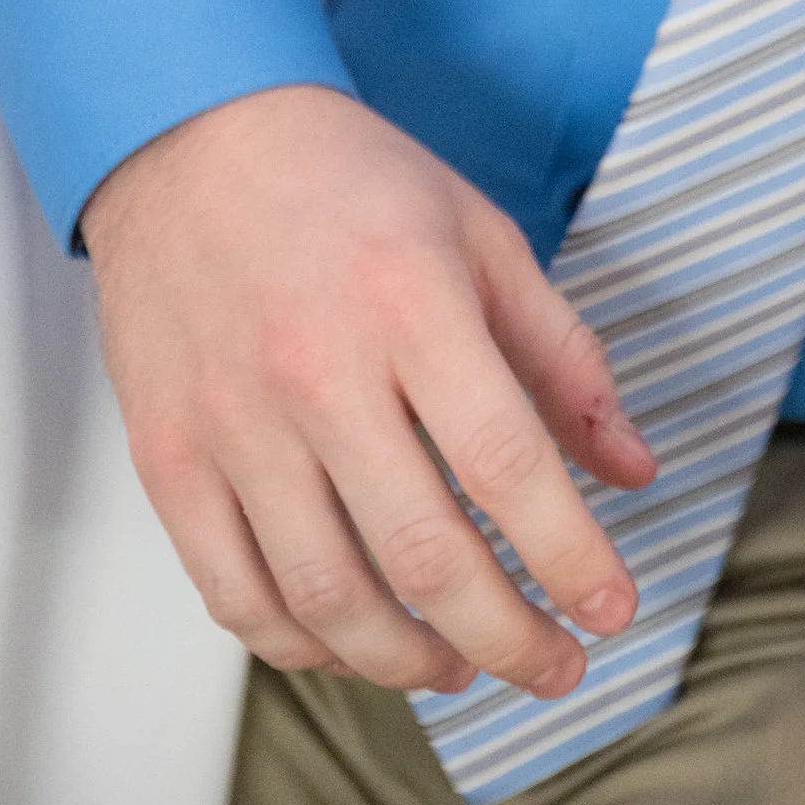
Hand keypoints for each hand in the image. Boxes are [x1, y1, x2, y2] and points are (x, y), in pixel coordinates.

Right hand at [83, 85, 656, 699]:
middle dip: (508, 638)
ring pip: (329, 596)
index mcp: (413, 303)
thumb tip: (634, 469)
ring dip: (411, 661)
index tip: (614, 610)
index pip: (508, 465)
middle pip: (425, 554)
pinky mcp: (169, 457)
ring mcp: (235, 423)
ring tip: (465, 668)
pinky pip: (236, 593)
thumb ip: (562, 357)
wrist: (190, 134)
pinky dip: (303, 646)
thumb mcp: (480, 235)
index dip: (571, 555)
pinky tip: (357, 646)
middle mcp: (320, 371)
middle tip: (556, 670)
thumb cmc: (350, 181)